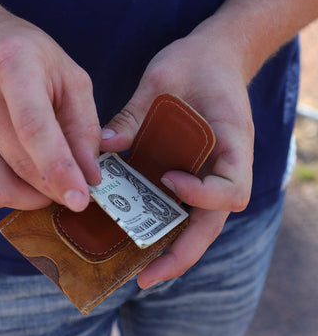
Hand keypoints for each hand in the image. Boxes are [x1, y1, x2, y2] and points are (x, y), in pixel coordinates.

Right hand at [0, 14, 100, 211]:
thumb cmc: (29, 61)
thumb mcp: (70, 80)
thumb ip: (85, 128)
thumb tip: (90, 178)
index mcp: (11, 64)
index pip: (34, 128)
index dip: (59, 170)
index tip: (80, 200)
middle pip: (17, 164)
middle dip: (52, 189)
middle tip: (71, 189)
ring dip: (28, 199)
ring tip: (45, 184)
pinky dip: (1, 199)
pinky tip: (16, 179)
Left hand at [100, 31, 253, 288]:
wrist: (212, 58)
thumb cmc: (195, 64)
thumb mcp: (163, 79)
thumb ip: (134, 115)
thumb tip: (103, 147)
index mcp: (232, 142)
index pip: (230, 188)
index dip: (202, 194)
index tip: (168, 180)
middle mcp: (224, 167)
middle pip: (212, 223)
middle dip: (182, 252)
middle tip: (146, 277)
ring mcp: (208, 174)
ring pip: (198, 224)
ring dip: (172, 249)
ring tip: (139, 270)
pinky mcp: (190, 173)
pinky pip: (180, 208)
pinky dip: (162, 225)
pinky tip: (134, 232)